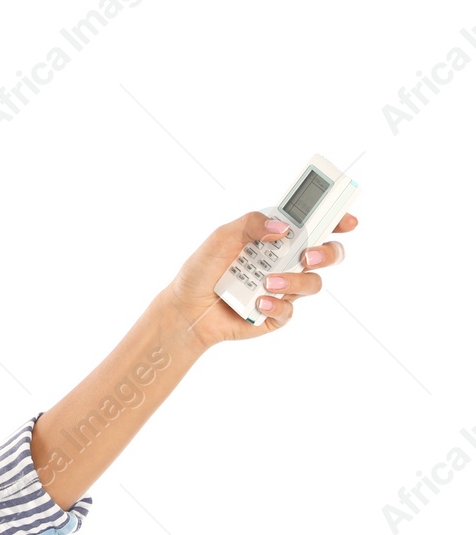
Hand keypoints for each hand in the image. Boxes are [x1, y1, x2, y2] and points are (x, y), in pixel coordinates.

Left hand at [160, 209, 358, 349]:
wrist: (185, 308)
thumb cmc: (203, 270)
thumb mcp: (221, 238)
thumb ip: (251, 224)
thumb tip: (283, 228)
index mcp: (277, 239)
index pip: (314, 225)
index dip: (336, 220)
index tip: (348, 220)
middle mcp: (286, 262)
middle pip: (328, 254)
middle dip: (328, 253)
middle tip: (309, 256)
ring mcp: (284, 289)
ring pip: (313, 284)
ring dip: (295, 282)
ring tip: (267, 282)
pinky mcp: (275, 314)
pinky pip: (289, 311)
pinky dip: (276, 305)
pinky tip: (258, 301)